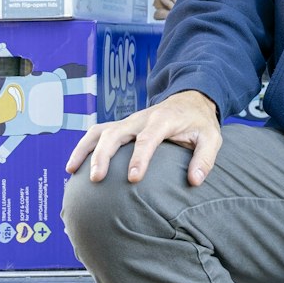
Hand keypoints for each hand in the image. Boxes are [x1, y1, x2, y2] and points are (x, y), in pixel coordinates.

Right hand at [64, 89, 221, 185]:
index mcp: (163, 120)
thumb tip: (194, 181)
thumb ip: (205, 159)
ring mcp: (128, 122)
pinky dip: (83, 147)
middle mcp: (141, 118)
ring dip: (85, 149)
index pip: (147, 139)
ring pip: (99, 131)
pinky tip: (73, 167)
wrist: (191, 101)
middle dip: (103, 155)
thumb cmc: (200, 123)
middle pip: (115, 133)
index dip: (139, 158)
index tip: (133, 179)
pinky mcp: (121, 126)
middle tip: (96, 179)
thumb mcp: (212, 138)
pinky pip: (97, 133)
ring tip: (71, 171)